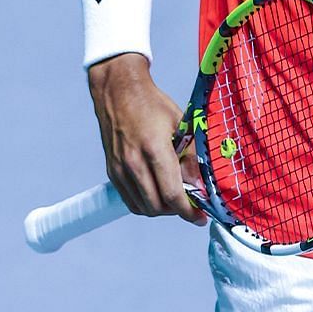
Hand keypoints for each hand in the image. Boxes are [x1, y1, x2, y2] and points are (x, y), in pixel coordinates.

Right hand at [86, 53, 204, 224]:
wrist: (119, 93)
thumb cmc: (153, 105)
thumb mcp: (181, 124)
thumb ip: (191, 157)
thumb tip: (200, 185)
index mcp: (154, 150)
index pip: (171, 194)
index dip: (188, 211)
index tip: (200, 218)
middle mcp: (133, 164)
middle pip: (157, 206)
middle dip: (177, 211)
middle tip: (193, 206)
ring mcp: (119, 170)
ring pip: (142, 207)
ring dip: (162, 209)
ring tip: (177, 198)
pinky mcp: (112, 172)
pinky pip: (130, 200)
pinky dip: (146, 203)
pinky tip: (159, 192)